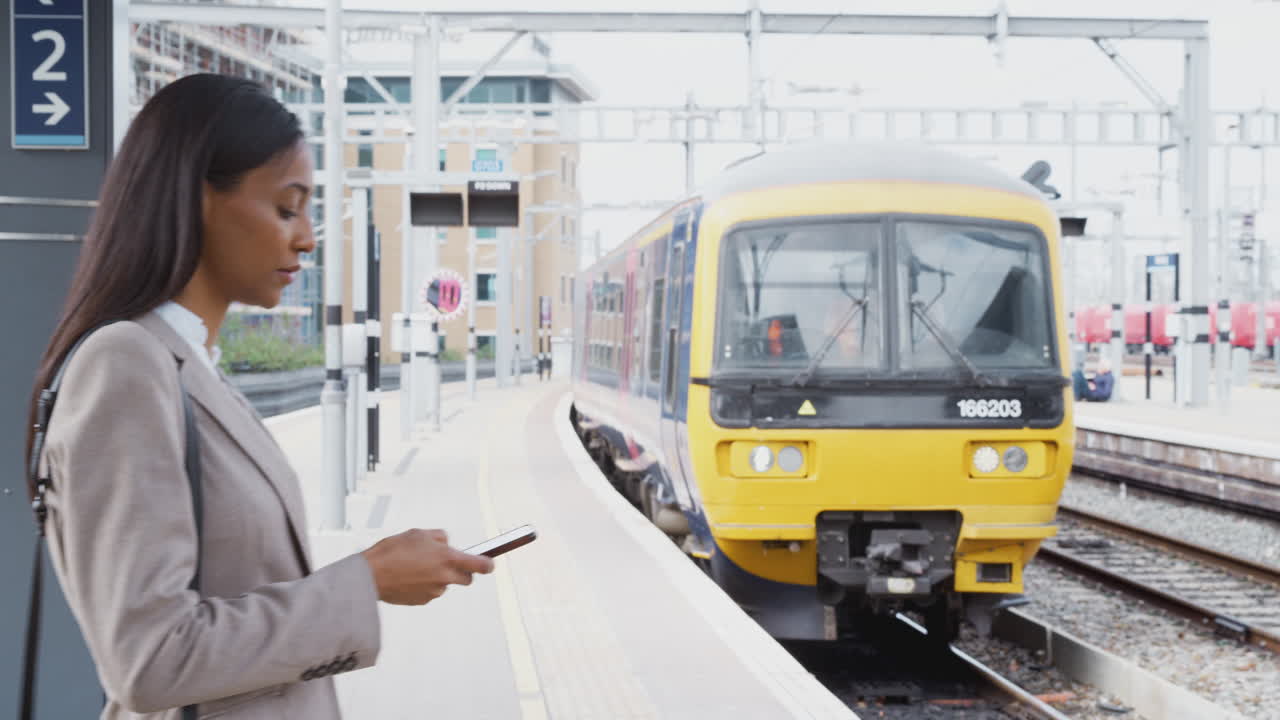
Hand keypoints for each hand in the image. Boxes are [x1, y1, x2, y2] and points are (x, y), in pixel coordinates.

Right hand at [360, 529, 494, 605]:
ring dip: (437, 577)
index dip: (488, 564)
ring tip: (416, 566)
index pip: (480, 565)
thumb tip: (446, 544)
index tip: (490, 563)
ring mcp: (433, 591)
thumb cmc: (393, 551)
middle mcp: (444, 577)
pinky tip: (408, 576)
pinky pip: (429, 591)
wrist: (370, 575)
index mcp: (447, 558)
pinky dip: (424, 585)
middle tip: (447, 562)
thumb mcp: (419, 533)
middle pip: (466, 579)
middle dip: (462, 571)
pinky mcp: (422, 601)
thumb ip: (439, 538)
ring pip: (445, 584)